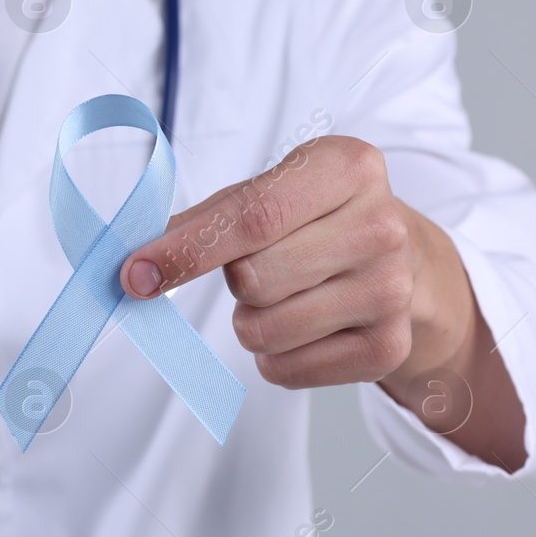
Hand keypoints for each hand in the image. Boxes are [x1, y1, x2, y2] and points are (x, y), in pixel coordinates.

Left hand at [118, 135, 525, 468]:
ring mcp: (392, 291)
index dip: (185, 251)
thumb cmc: (313, 220)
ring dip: (251, 321)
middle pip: (252, 279)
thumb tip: (134, 267)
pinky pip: (284, 369)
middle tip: (261, 265)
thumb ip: (201, 222)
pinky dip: (275, 356)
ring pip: (263, 329)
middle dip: (234, 281)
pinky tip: (307, 325)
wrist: (401, 260)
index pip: (251, 217)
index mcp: (348, 167)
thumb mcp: (266, 192)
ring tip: (285, 295)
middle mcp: (382, 226)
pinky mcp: (389, 347)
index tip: (134, 274)